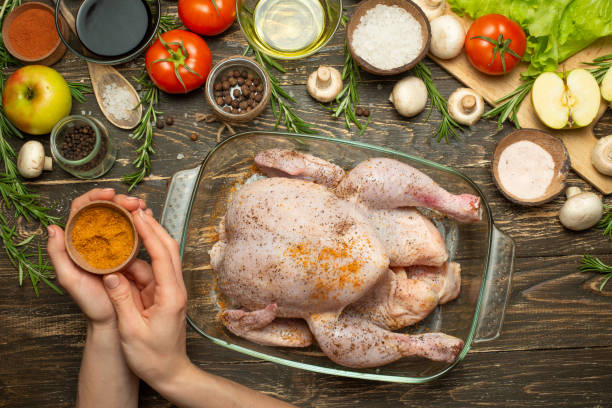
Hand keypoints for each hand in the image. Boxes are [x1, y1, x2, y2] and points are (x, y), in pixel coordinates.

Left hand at [47, 188, 149, 327]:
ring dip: (133, 209)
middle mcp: (96, 239)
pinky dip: (143, 222)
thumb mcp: (69, 279)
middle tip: (133, 202)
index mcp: (78, 241)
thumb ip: (58, 255)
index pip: (83, 209)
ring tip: (143, 208)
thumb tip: (52, 229)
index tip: (110, 194)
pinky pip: (136, 232)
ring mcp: (114, 244)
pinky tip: (149, 219)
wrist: (114, 318)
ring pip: (122, 218)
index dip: (96, 197)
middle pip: (106, 209)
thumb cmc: (90, 303)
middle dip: (121, 200)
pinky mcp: (130, 251)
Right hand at [102, 209, 188, 385]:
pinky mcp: (164, 295)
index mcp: (171, 295)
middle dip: (153, 227)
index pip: (163, 255)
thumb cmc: (153, 357)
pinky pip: (153, 271)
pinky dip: (142, 259)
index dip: (151, 233)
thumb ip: (122, 301)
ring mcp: (171, 291)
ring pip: (162, 258)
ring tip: (130, 223)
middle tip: (135, 209)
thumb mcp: (132, 331)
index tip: (138, 215)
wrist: (170, 372)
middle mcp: (175, 289)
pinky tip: (128, 252)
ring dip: (149, 240)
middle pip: (168, 249)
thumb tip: (111, 275)